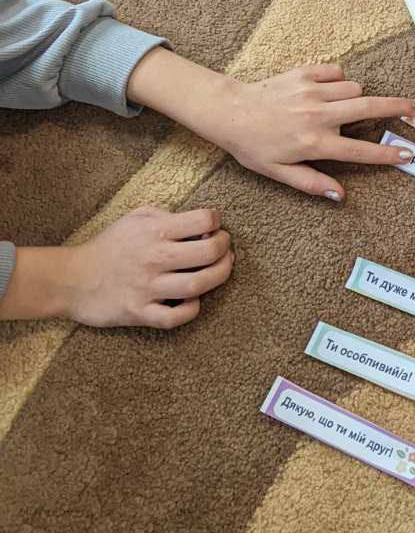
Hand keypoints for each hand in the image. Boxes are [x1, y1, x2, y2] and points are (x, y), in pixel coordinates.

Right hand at [66, 207, 231, 328]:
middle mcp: (154, 258)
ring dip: (218, 276)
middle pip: (209, 253)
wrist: (72, 279)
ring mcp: (148, 288)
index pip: (203, 220)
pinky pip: (175, 317)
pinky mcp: (139, 312)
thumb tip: (197, 221)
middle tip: (224, 247)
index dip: (216, 220)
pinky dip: (192, 310)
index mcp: (154, 230)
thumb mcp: (135, 218)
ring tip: (220, 269)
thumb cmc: (109, 245)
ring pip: (198, 285)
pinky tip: (194, 300)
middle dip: (225, 247)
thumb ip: (165, 215)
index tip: (214, 225)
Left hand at [197, 64, 414, 199]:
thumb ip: (313, 183)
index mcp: (314, 143)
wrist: (230, 112)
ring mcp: (313, 91)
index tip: (408, 154)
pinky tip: (328, 91)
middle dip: (398, 108)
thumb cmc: (254, 146)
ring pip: (354, 89)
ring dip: (357, 98)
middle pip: (370, 107)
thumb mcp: (280, 173)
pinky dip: (338, 80)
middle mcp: (318, 115)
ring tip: (343, 108)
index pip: (360, 151)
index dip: (387, 155)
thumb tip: (341, 196)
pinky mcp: (305, 73)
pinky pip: (337, 72)